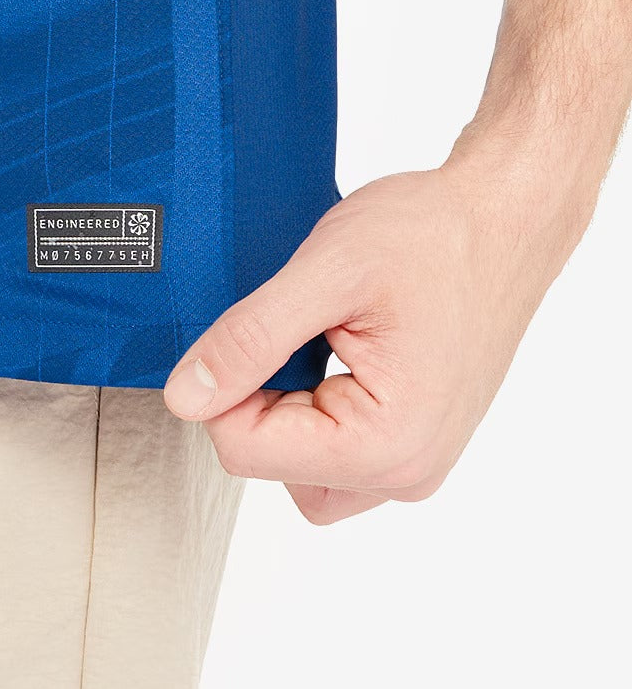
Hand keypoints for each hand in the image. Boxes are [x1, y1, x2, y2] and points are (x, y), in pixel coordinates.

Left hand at [162, 153, 590, 523]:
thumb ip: (250, 339)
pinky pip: (334, 448)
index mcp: (386, 443)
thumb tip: (185, 396)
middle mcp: (406, 471)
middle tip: (288, 327)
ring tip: (314, 337)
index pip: (244, 450)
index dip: (223, 385)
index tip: (249, 328)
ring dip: (283, 409)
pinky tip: (331, 349)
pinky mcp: (411, 438)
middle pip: (270, 463)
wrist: (502, 217)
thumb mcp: (326, 274)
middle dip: (255, 398)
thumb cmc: (432, 235)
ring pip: (299, 465)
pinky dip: (313, 406)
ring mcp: (413, 459)